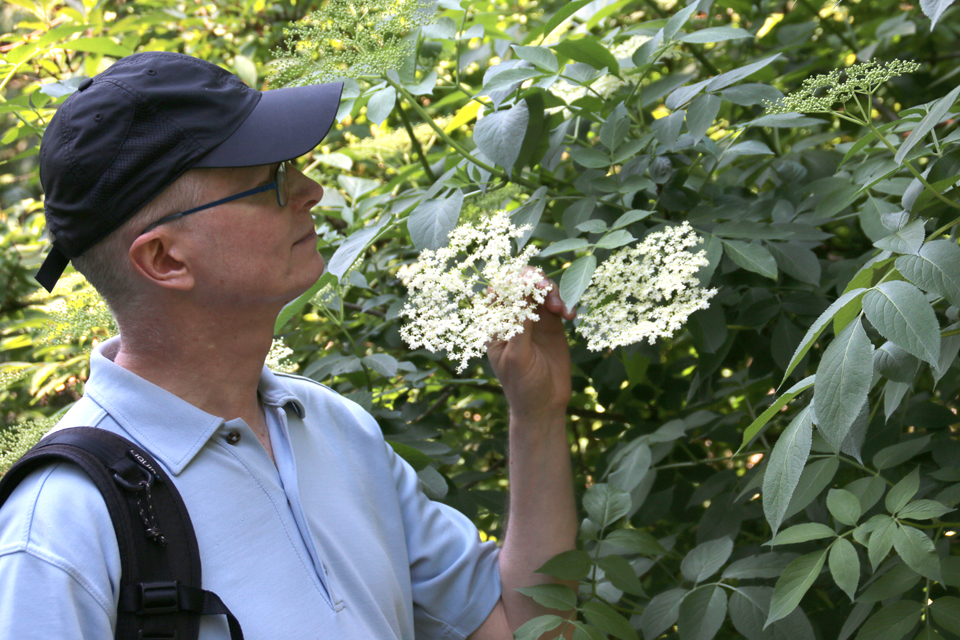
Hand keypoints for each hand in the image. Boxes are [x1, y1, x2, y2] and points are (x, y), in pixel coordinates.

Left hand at [485, 268, 575, 420]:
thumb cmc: (522, 385)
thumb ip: (519, 325)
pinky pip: (557, 303)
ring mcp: (533, 319)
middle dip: (534, 282)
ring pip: (540, 290)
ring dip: (552, 292)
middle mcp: (512, 317)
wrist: (545, 406)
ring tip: (562, 310)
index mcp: (495, 325)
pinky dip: (564, 303)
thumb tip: (519, 292)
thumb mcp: (517, 356)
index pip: (497, 292)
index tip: (527, 284)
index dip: (511, 281)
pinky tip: (571, 315)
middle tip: (546, 291)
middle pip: (520, 284)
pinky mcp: (552, 324)